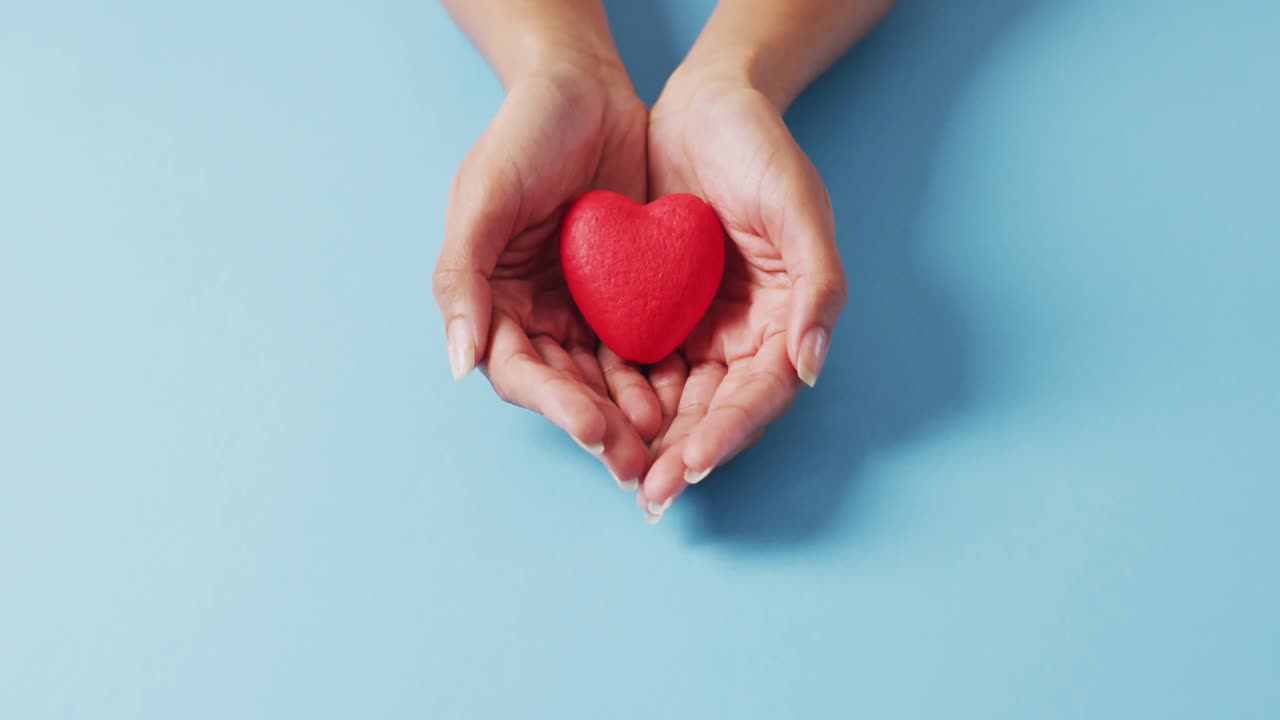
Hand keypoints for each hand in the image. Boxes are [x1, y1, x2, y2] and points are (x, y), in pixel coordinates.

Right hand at [433, 56, 660, 489]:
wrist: (584, 88)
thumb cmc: (522, 134)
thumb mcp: (482, 196)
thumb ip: (463, 277)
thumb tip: (458, 363)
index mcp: (491, 302)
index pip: (521, 371)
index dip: (556, 405)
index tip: (596, 430)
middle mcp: (534, 315)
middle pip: (566, 389)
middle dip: (601, 429)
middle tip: (640, 464)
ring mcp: (581, 308)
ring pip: (607, 379)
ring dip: (633, 415)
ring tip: (667, 445)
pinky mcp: (626, 295)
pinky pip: (643, 347)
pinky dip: (660, 376)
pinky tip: (688, 398)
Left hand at [637, 67, 847, 519]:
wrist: (704, 104)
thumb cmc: (760, 147)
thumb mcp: (799, 204)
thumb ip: (818, 283)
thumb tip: (811, 367)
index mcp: (786, 321)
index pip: (761, 394)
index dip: (730, 432)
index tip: (695, 463)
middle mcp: (744, 336)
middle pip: (715, 412)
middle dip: (684, 455)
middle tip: (649, 493)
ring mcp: (699, 327)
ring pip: (674, 400)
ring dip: (650, 441)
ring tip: (620, 474)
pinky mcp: (656, 313)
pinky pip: (638, 365)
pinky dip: (621, 396)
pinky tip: (594, 420)